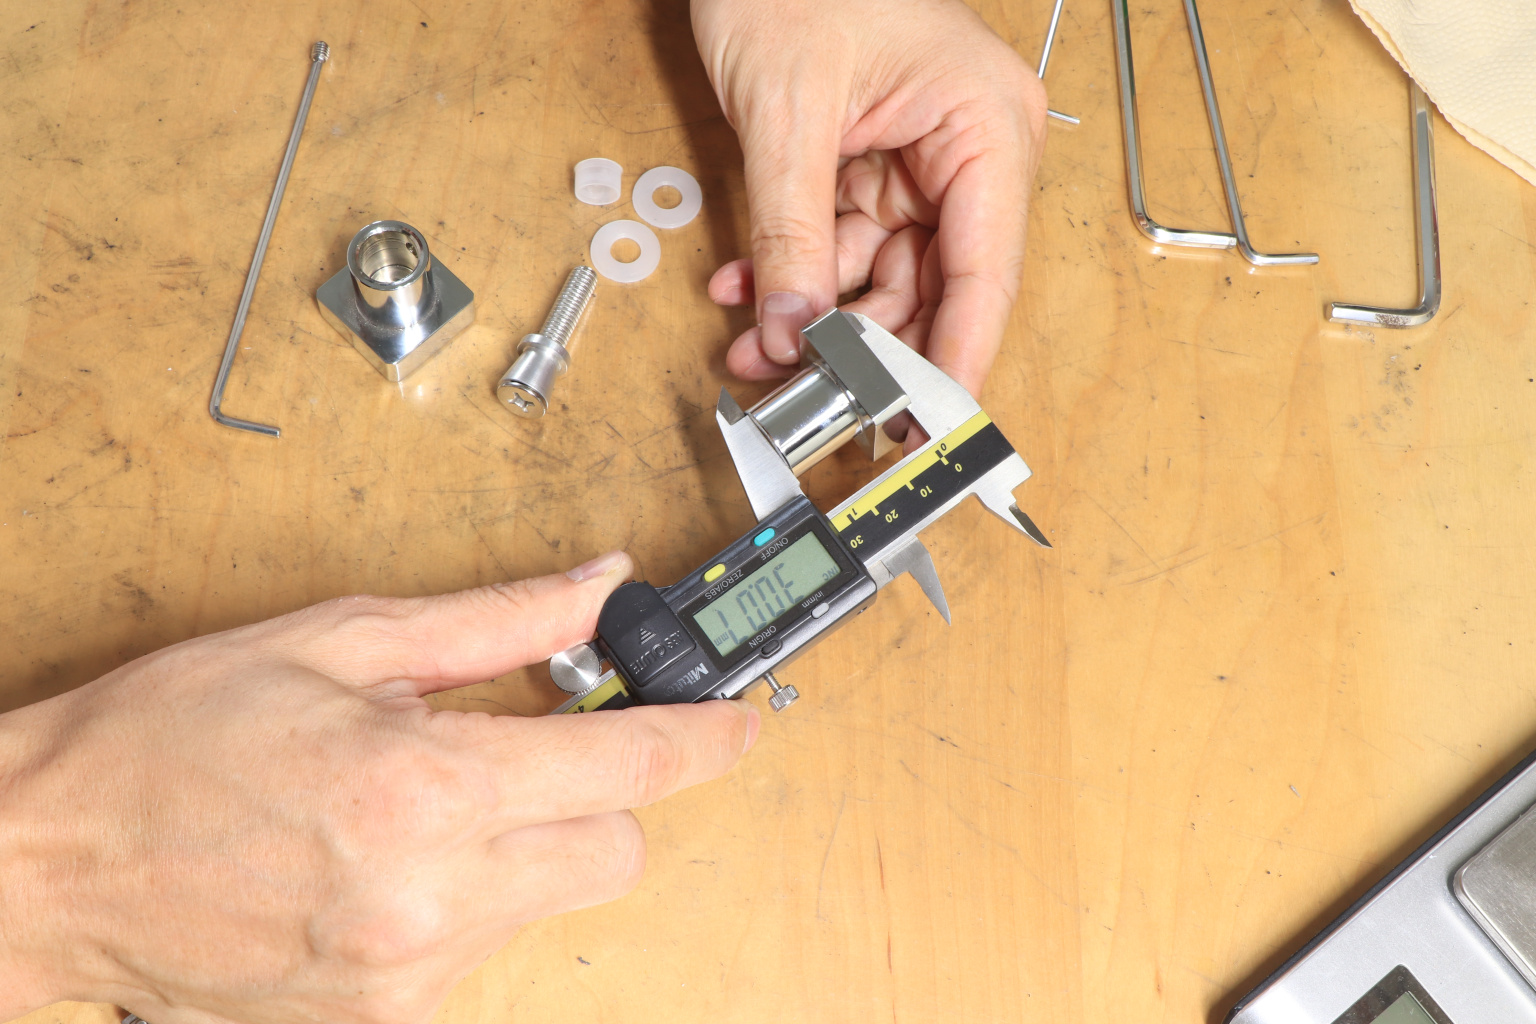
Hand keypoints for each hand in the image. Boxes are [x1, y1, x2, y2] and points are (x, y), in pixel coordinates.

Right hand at [0, 551, 757, 1023]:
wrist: (51, 863)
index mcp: (429, 787)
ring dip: (521, 844)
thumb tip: (598, 589)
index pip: (630, 763)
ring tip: (413, 801)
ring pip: (549, 899)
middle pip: (619, 849)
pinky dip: (466, 897)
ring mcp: (411, 976)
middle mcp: (434, 897)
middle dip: (602, 792)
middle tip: (533, 749)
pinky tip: (385, 862)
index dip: (705, 736)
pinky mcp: (385, 1021)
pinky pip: (483, 949)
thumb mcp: (340, 641)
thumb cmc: (170, 742)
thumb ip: (495, 622)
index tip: (740, 721)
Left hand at [693, 0, 1047, 399]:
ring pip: (881, 276)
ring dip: (814, 316)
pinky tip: (745, 291)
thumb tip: (795, 330)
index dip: (957, 360)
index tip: (928, 428)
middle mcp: (967, 153)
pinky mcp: (871, 164)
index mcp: (986, 129)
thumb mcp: (787, 114)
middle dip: (862, 346)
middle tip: (807, 396)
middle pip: (933, 287)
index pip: (986, 275)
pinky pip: (841, 242)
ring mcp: (918, 161)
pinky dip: (794, 272)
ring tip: (753, 346)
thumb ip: (792, 233)